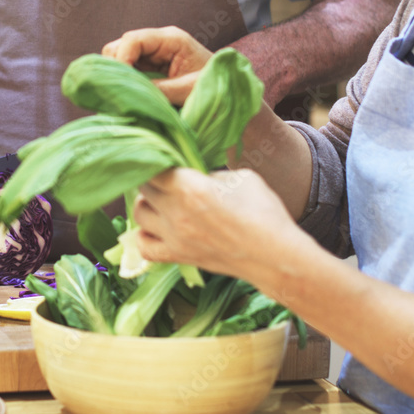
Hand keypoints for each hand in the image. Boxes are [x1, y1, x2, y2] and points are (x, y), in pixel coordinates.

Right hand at [102, 26, 213, 105]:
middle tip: (123, 93)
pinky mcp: (150, 68)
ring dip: (120, 77)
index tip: (120, 84)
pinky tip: (132, 96)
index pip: (132, 40)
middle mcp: (158, 42)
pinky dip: (125, 83)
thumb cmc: (217, 86)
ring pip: (119, 59)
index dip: (121, 60)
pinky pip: (127, 71)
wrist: (231, 92)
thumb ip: (160, 90)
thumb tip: (131, 95)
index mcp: (171, 39)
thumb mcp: (189, 89)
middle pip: (120, 46)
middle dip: (117, 68)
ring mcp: (152, 54)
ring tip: (128, 96)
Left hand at [133, 166, 294, 278]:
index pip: (153, 166)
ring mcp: (173, 237)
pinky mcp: (178, 257)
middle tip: (166, 175)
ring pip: (138, 214)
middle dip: (152, 178)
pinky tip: (156, 228)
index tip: (165, 156)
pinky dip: (144, 236)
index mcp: (189, 187)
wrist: (274, 256)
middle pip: (143, 187)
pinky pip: (144, 248)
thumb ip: (209, 173)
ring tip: (160, 199)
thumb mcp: (239, 177)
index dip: (156, 158)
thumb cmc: (263, 212)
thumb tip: (194, 174)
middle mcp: (175, 212)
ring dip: (146, 203)